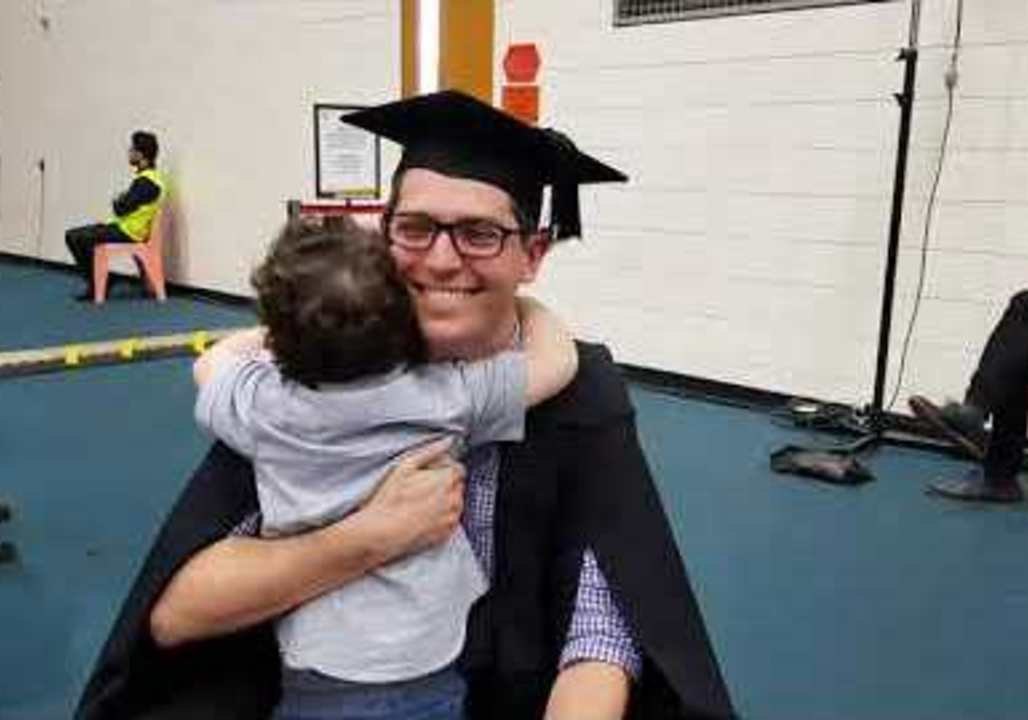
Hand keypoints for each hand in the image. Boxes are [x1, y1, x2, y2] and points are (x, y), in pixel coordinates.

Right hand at [361, 438, 464, 561]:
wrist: (383, 531)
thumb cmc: (392, 497)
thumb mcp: (406, 465)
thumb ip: (431, 451)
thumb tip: (448, 441)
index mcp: (447, 479)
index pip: (458, 468)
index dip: (444, 468)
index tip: (430, 473)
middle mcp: (455, 499)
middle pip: (457, 486)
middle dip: (445, 484)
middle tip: (423, 487)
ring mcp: (452, 518)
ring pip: (455, 504)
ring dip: (445, 501)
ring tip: (421, 503)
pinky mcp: (446, 534)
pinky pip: (450, 521)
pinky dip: (442, 517)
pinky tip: (423, 516)